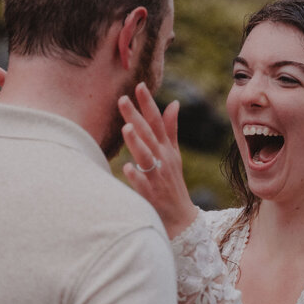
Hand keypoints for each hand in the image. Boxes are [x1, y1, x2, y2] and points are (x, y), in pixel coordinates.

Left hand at [118, 83, 197, 238]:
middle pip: (148, 135)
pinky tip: (127, 168)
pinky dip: (136, 176)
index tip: (139, 85)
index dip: (148, 103)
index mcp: (166, 148)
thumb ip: (171, 129)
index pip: (157, 121)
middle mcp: (163, 159)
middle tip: (122, 99)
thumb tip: (174, 103)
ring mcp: (157, 176)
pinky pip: (143, 184)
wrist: (181, 217)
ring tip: (126, 128)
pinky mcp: (152, 194)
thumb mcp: (174, 154)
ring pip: (146, 156)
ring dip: (137, 143)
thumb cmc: (173, 182)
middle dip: (136, 117)